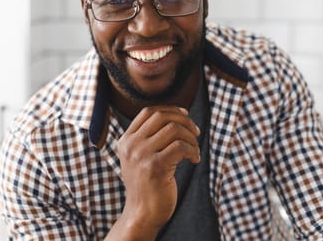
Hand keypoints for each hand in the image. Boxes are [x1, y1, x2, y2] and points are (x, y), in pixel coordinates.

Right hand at [116, 106, 200, 236]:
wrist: (142, 213)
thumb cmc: (148, 184)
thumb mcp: (140, 157)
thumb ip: (149, 137)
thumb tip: (176, 114)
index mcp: (126, 140)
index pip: (148, 112)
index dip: (170, 110)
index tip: (185, 115)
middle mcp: (130, 145)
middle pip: (162, 117)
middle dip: (184, 121)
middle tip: (196, 132)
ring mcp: (141, 155)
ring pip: (174, 129)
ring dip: (191, 137)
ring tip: (195, 150)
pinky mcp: (155, 167)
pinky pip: (180, 147)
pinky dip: (193, 150)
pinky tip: (195, 160)